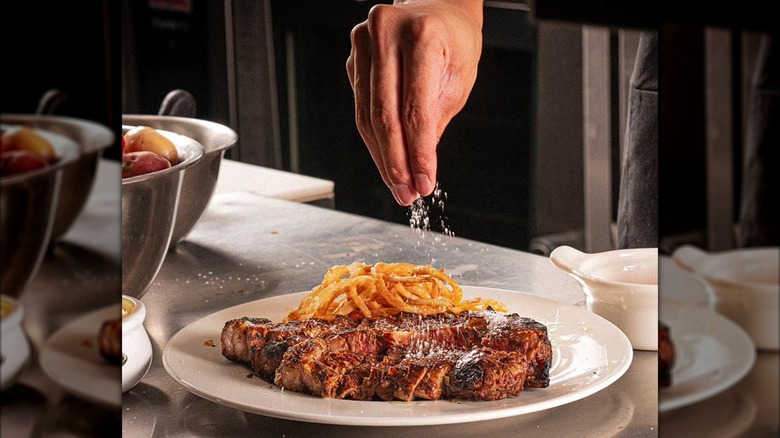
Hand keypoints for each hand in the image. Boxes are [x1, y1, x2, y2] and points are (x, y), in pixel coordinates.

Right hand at [346, 0, 482, 204]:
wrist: (438, 8)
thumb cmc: (453, 42)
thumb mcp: (458, 80)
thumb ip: (434, 122)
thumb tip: (417, 170)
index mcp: (421, 37)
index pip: (414, 109)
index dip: (418, 153)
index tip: (424, 183)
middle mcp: (385, 34)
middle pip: (384, 116)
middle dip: (396, 163)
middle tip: (407, 193)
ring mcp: (363, 43)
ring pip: (367, 117)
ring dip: (382, 158)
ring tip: (398, 186)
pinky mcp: (352, 58)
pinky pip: (361, 108)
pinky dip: (375, 139)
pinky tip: (388, 159)